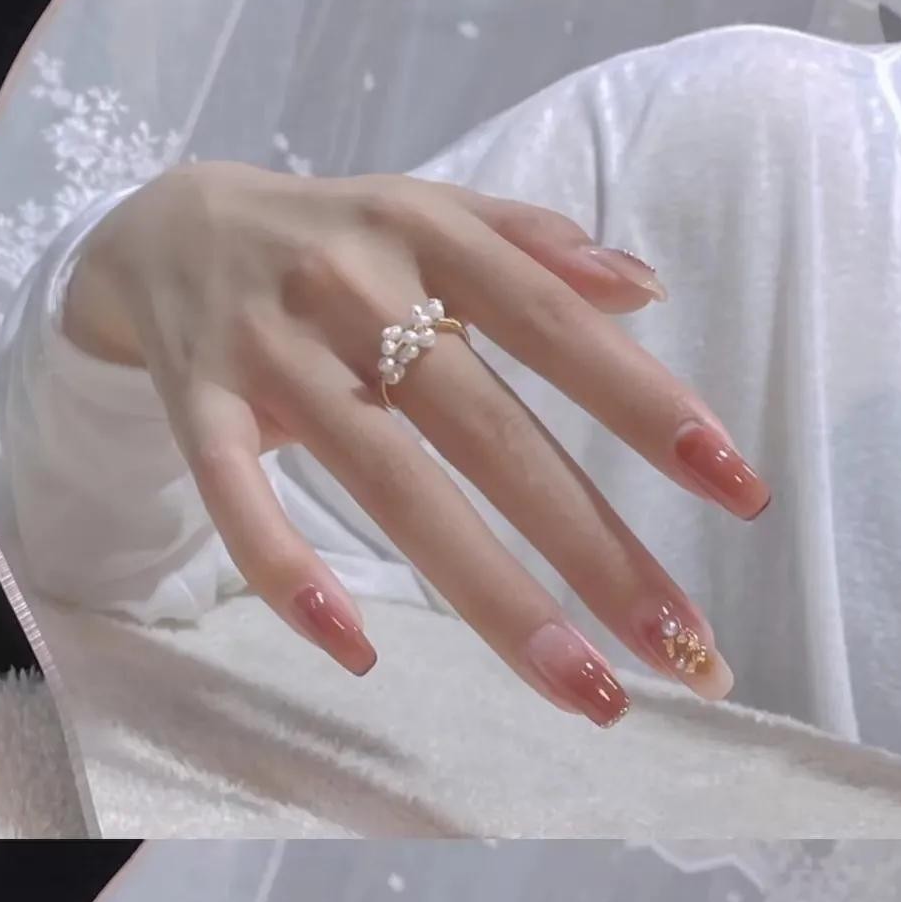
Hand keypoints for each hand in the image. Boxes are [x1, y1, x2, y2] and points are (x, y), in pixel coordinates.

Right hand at [64, 163, 770, 723]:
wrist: (162, 229)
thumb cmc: (332, 239)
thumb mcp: (431, 213)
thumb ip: (535, 245)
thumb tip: (646, 286)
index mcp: (428, 236)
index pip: (556, 325)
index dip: (646, 403)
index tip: (738, 489)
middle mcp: (354, 289)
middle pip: (489, 434)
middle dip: (595, 548)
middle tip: (683, 648)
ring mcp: (272, 353)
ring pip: (391, 485)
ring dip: (493, 597)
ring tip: (581, 688)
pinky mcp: (198, 408)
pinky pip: (239, 500)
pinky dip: (290, 572)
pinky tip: (357, 652)